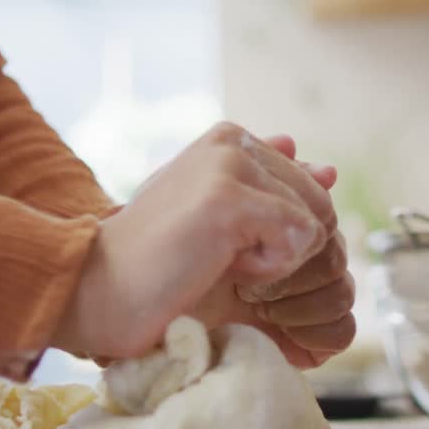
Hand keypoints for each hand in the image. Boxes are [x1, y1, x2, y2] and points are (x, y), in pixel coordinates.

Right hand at [51, 122, 335, 361]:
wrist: (101, 290)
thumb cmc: (156, 263)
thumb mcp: (223, 218)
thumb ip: (274, 188)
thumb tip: (328, 168)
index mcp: (230, 139)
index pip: (310, 186)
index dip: (281, 234)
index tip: (227, 248)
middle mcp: (232, 140)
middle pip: (320, 202)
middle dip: (285, 246)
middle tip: (222, 258)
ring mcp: (229, 164)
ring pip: (314, 220)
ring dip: (276, 259)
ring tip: (218, 259)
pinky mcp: (229, 198)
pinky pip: (300, 238)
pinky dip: (269, 268)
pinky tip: (221, 266)